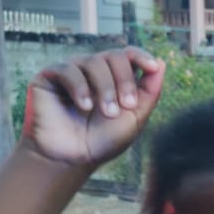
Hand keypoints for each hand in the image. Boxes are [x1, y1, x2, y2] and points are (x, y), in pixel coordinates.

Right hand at [21, 48, 163, 167]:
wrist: (73, 159)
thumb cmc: (103, 141)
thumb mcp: (135, 118)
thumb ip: (150, 92)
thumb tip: (162, 63)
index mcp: (114, 76)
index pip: (129, 55)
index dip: (142, 56)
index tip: (153, 67)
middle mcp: (94, 69)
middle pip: (115, 56)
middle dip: (124, 80)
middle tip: (126, 106)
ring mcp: (72, 71)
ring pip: (94, 62)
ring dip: (105, 88)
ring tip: (107, 113)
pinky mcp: (50, 76)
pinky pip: (68, 70)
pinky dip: (80, 87)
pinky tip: (84, 107)